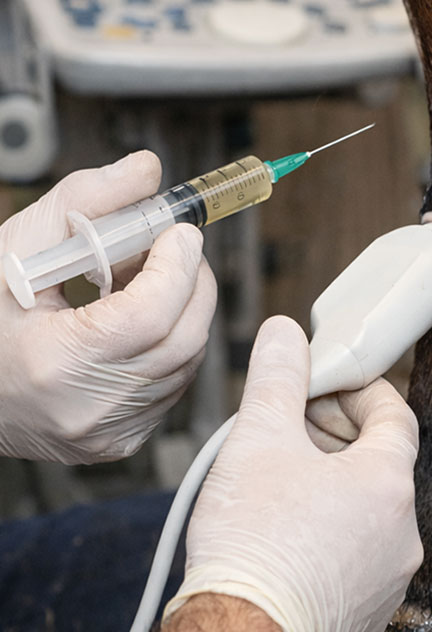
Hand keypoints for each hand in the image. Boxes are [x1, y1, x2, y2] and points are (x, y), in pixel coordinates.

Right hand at [0, 151, 215, 463]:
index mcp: (57, 364)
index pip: (149, 316)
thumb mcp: (18, 250)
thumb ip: (84, 202)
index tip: (180, 232)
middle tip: (174, 250)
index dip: (177, 267)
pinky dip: (171, 345)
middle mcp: (90, 409)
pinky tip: (140, 324)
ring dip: (183, 313)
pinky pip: (174, 386)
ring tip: (143, 284)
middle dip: (193, 284)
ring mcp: (111, 431)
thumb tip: (146, 172)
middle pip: (184, 341)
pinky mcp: (123, 440)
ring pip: (187, 363)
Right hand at [164, 316, 422, 631]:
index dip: (360, 392)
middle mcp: (403, 535)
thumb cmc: (253, 542)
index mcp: (388, 484)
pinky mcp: (365, 620)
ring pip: (367, 516)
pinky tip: (286, 542)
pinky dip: (331, 539)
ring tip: (279, 489)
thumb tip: (285, 333)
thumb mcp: (258, 440)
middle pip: (379, 466)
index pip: (394, 415)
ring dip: (332, 491)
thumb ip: (277, 378)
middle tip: (290, 433)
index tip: (328, 387)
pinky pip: (356, 562)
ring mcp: (388, 583)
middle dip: (336, 439)